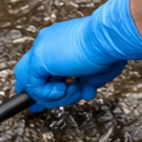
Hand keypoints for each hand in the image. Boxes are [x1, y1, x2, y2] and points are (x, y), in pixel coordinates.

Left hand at [13, 0, 141, 110]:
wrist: (109, 38)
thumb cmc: (108, 48)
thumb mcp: (97, 70)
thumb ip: (87, 82)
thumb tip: (86, 93)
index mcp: (60, 41)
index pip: (43, 66)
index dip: (46, 85)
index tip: (52, 96)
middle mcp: (47, 43)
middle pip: (32, 75)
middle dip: (42, 94)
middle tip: (57, 102)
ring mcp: (41, 49)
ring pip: (32, 83)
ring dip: (53, 96)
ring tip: (74, 92)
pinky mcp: (38, 59)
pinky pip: (34, 86)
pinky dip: (51, 93)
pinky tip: (67, 87)